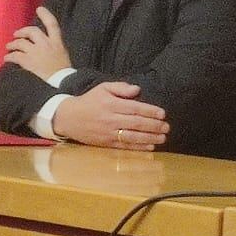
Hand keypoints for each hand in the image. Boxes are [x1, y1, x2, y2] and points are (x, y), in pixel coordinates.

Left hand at [4, 7, 71, 78]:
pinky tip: (7, 58)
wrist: (61, 81)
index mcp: (57, 42)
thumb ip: (54, 45)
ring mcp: (36, 52)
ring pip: (20, 43)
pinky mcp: (28, 61)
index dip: (45, 15)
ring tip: (9, 47)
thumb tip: (44, 43)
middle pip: (32, 31)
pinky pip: (15, 56)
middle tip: (16, 34)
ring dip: (13, 44)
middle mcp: (45, 43)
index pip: (52, 24)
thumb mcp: (63, 53)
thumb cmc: (64, 70)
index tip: (39, 9)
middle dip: (22, 31)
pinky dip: (9, 56)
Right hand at [51, 82, 169, 150]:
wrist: (69, 118)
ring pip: (133, 136)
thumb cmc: (89, 101)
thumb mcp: (103, 88)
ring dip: (150, 138)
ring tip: (162, 138)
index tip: (162, 114)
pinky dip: (139, 147)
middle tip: (167, 127)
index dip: (150, 111)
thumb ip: (121, 87)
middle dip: (154, 126)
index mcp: (111, 104)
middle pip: (136, 123)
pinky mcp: (106, 143)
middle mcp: (111, 119)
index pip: (135, 108)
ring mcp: (108, 133)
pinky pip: (125, 146)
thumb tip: (137, 90)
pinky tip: (150, 147)